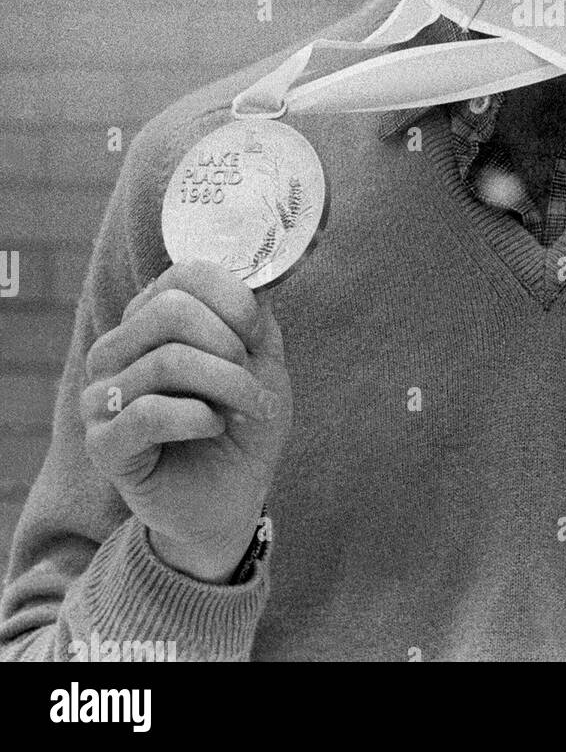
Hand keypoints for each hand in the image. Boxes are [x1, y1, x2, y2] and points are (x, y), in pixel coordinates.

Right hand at [82, 261, 291, 581]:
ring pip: (167, 361)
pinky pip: (149, 412)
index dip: (234, 300)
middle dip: (231, 346)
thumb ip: (254, 314)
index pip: (184, 274)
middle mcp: (117, 348)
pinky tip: (213, 429)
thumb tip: (256, 270)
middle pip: (172, 310)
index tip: (257, 336)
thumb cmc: (243, 421)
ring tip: (246, 409)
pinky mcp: (102, 442)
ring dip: (227, 386)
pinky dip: (199, 418)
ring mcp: (101, 395)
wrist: (232, 497)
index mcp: (151, 317)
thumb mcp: (262, 359)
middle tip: (252, 380)